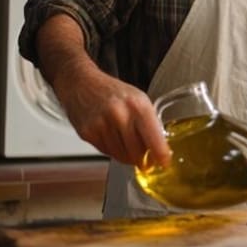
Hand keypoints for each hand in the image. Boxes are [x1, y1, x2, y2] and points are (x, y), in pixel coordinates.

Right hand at [37, 14, 170, 166]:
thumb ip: (149, 122)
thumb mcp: (138, 99)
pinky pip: (107, 153)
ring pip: (122, 156)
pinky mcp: (88, 133)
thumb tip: (159, 147)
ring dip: (128, 156)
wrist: (81, 83)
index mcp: (138, 105)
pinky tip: (113, 138)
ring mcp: (102, 125)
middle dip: (143, 158)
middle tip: (146, 157)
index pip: (153, 138)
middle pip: (137, 152)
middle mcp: (120, 115)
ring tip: (127, 143)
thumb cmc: (112, 91)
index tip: (165, 163)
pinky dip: (113, 151)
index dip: (161, 154)